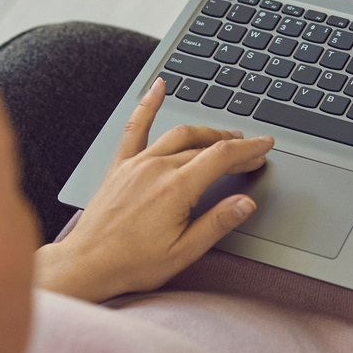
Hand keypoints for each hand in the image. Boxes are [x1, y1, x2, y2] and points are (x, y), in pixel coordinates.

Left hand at [36, 78, 274, 300]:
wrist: (87, 264)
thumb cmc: (132, 263)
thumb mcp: (184, 251)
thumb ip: (217, 223)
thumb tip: (245, 203)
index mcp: (176, 189)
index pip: (222, 157)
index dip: (249, 149)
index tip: (265, 145)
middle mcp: (156, 169)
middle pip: (205, 146)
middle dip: (233, 146)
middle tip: (251, 151)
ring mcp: (137, 163)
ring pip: (179, 134)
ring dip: (206, 132)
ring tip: (225, 136)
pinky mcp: (121, 166)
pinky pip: (136, 127)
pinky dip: (148, 105)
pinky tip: (159, 87)